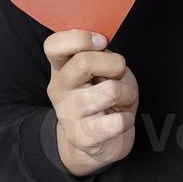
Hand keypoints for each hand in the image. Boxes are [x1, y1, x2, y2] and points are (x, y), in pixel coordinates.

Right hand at [43, 29, 138, 176]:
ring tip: (123, 99)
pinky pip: (119, 121)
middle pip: (84, 62)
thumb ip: (99, 54)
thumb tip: (102, 45)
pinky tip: (120, 119)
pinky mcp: (84, 137)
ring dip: (128, 93)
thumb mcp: (100, 70)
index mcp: (60, 68)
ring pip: (110, 91)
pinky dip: (128, 118)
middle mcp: (60, 89)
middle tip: (118, 73)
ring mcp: (69, 114)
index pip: (54, 45)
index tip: (102, 42)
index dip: (80, 38)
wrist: (95, 143)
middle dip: (115, 64)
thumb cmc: (103, 97)